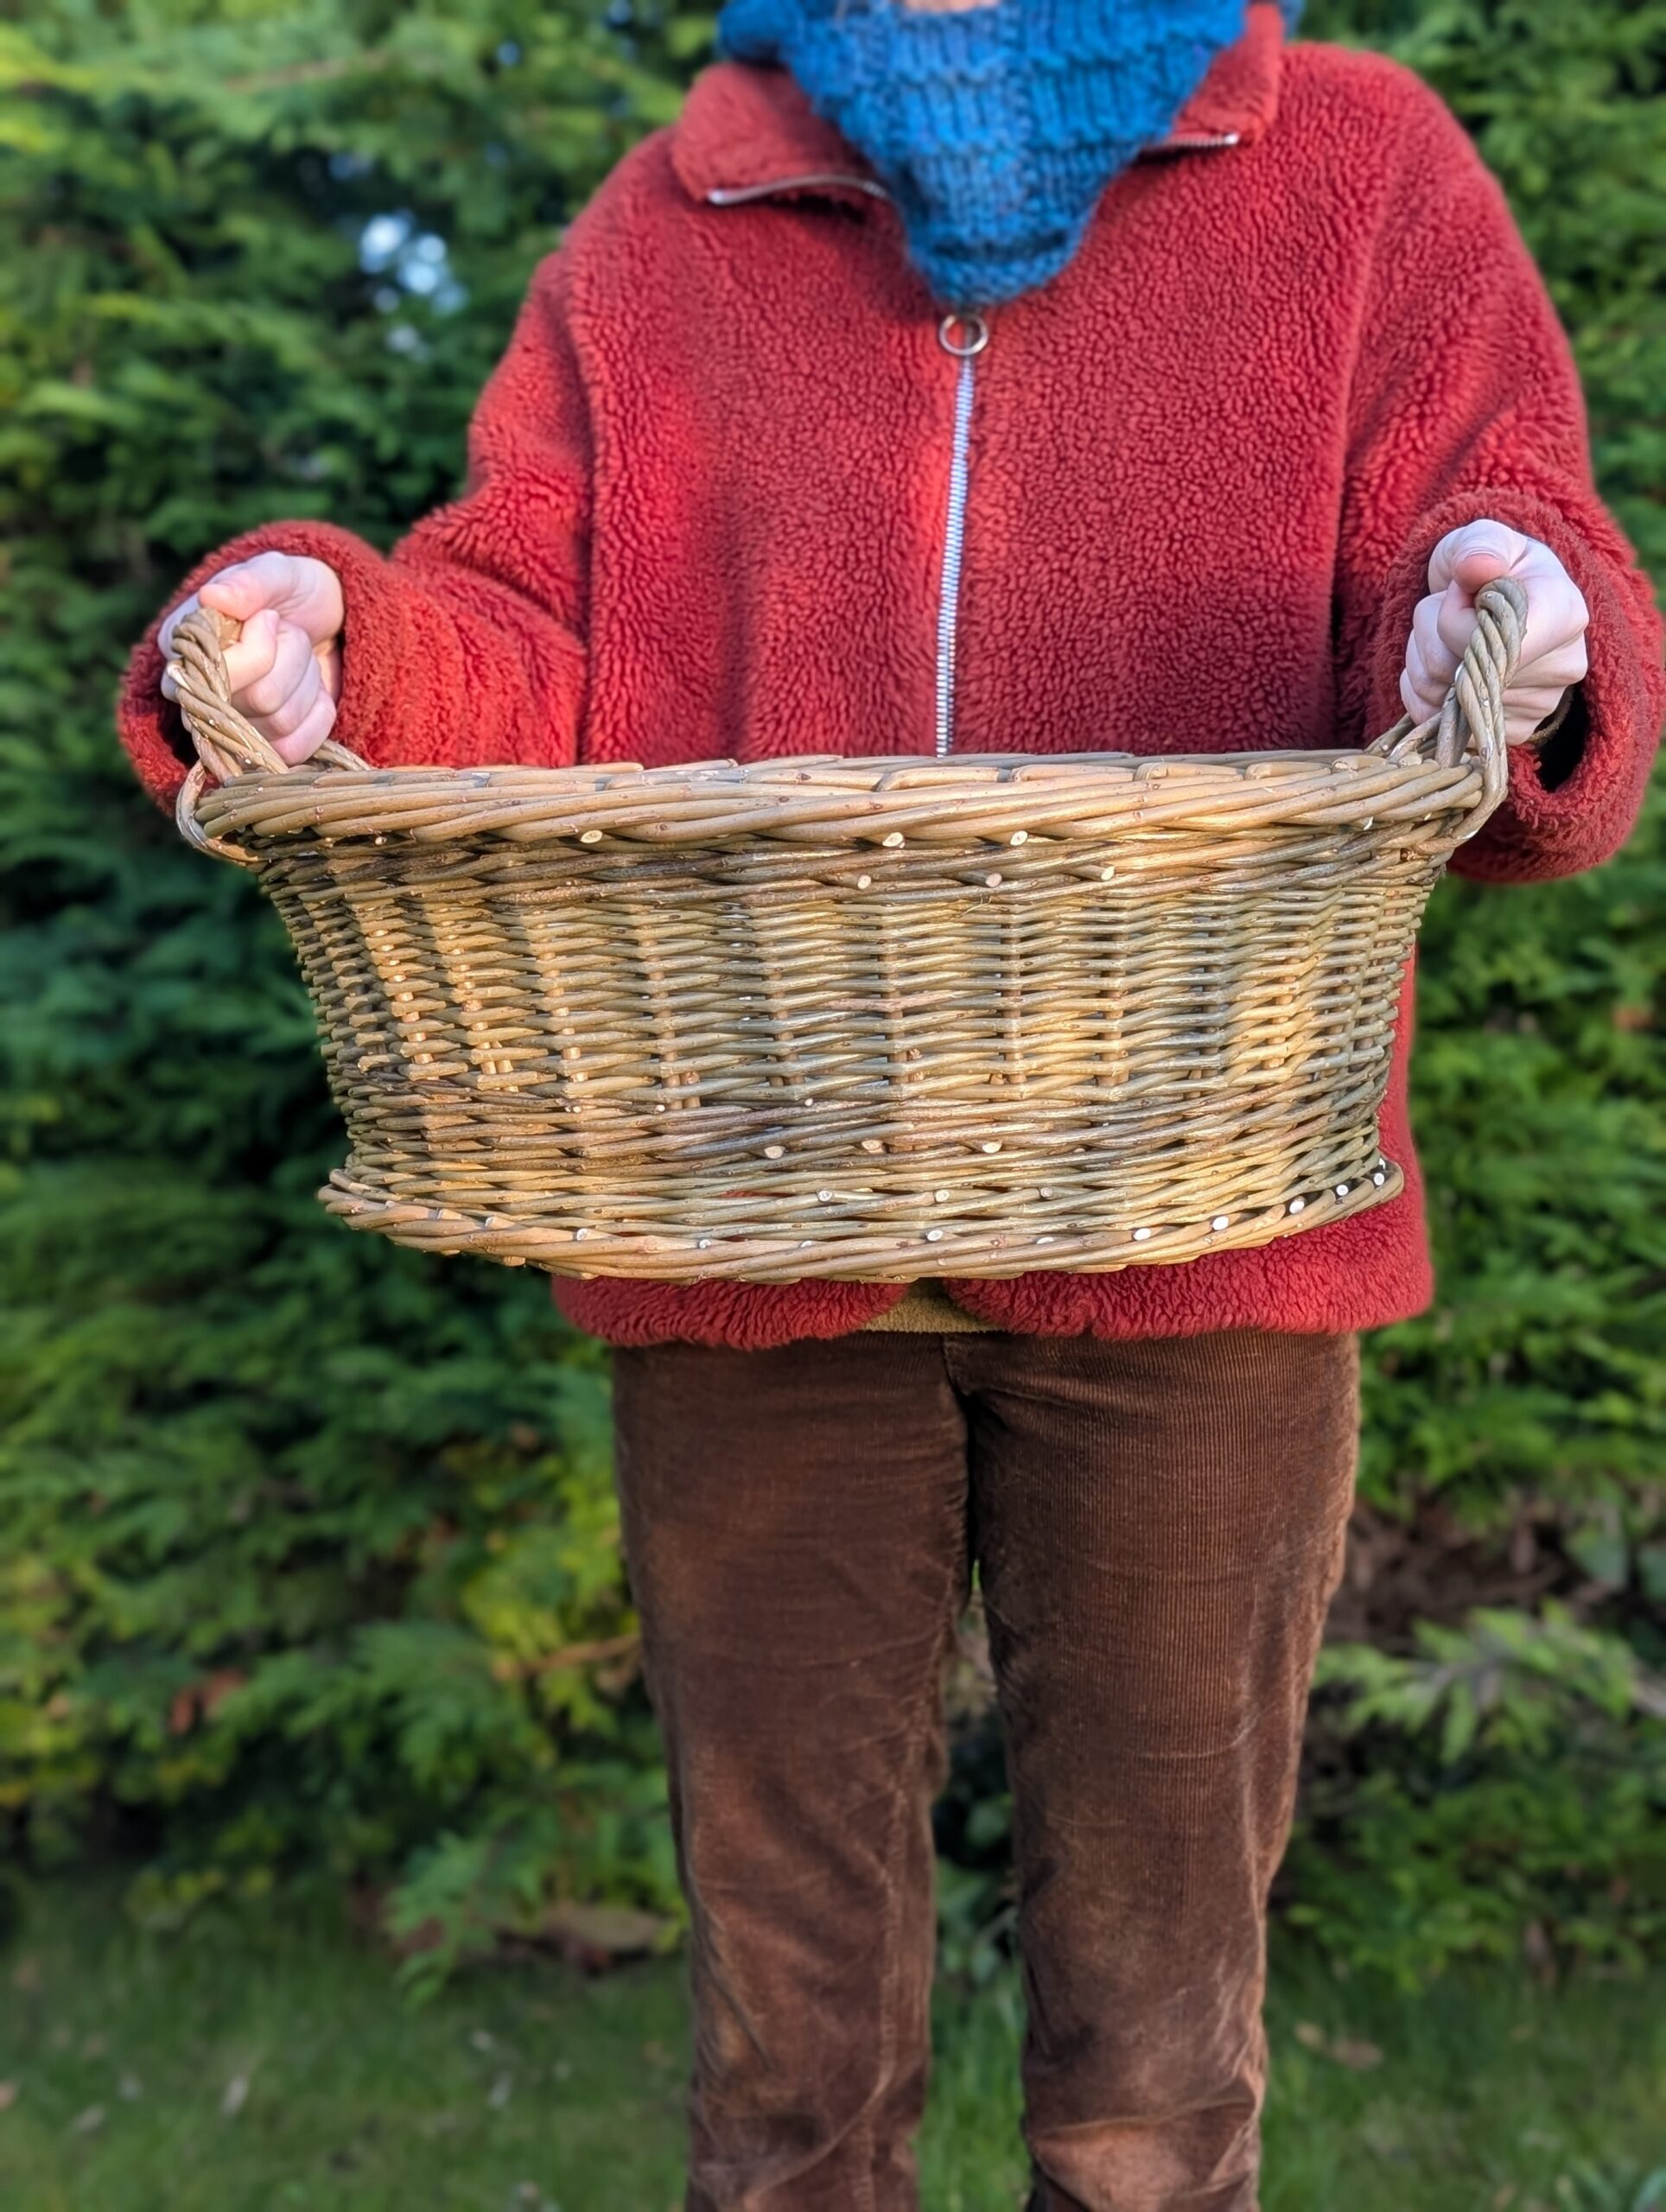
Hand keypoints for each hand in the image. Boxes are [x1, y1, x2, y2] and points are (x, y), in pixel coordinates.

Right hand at [159, 551, 344, 763]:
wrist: (324, 617)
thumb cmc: (289, 592)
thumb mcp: (276, 574)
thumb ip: (249, 582)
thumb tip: (213, 596)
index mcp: (183, 645)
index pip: (215, 673)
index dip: (257, 649)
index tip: (270, 617)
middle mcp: (198, 692)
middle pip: (258, 700)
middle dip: (291, 659)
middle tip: (289, 633)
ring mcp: (231, 726)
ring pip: (280, 722)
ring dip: (306, 681)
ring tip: (299, 655)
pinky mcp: (263, 747)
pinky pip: (295, 748)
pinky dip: (318, 714)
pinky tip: (312, 689)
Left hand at [1400, 521, 1588, 745]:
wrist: (1497, 604)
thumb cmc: (1492, 568)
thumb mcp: (1484, 540)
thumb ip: (1479, 544)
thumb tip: (1475, 566)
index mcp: (1566, 613)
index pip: (1498, 642)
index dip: (1456, 618)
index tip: (1462, 591)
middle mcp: (1563, 665)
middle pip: (1459, 671)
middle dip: (1433, 634)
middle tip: (1448, 609)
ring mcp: (1538, 706)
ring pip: (1440, 697)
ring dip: (1422, 660)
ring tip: (1444, 635)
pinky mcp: (1507, 733)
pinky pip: (1435, 721)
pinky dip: (1421, 692)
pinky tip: (1442, 666)